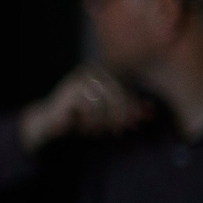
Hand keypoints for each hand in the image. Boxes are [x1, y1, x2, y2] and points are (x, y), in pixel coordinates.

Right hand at [19, 63, 147, 150]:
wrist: (50, 121)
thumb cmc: (82, 117)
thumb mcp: (109, 115)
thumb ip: (130, 111)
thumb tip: (152, 111)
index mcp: (102, 71)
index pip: (126, 85)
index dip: (133, 105)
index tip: (136, 123)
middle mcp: (91, 70)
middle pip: (117, 91)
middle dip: (122, 114)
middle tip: (121, 131)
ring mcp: (79, 78)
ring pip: (105, 99)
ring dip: (106, 120)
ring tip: (102, 132)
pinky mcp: (70, 90)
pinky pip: (91, 106)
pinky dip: (92, 121)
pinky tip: (88, 130)